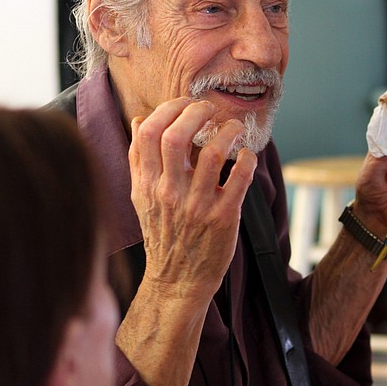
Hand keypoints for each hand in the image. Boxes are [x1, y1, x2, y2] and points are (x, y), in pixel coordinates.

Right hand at [128, 98, 257, 297]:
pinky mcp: (224, 217)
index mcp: (147, 184)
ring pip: (213, 153)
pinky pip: (240, 177)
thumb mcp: (142, 198)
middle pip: (176, 136)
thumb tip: (138, 120)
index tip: (185, 104)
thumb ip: (139, 160)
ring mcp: (197, 206)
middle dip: (196, 112)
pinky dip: (248, 159)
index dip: (168, 109)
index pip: (149, 132)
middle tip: (210, 109)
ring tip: (234, 127)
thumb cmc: (163, 234)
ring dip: (228, 130)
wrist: (177, 281)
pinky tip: (247, 154)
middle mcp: (169, 193)